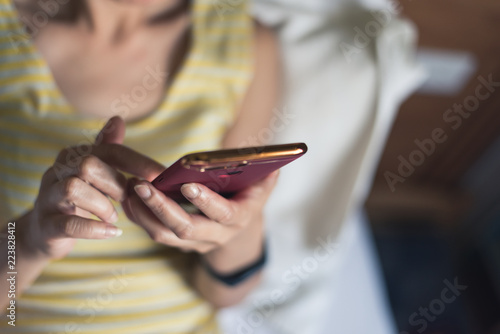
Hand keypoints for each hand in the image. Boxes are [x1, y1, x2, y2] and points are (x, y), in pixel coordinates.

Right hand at [21, 117, 163, 259]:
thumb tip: (118, 120)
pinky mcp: (47, 225)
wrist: (44, 232)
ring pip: (73, 188)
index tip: (160, 175)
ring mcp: (48, 198)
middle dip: (115, 183)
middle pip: (88, 165)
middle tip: (126, 198)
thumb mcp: (93, 173)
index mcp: (74, 156)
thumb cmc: (77, 199)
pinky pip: (69, 224)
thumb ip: (107, 149)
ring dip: (102, 205)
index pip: (110, 150)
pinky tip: (111, 231)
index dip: (137, 162)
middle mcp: (57, 171)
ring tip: (113, 216)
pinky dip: (94, 229)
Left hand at [122, 171, 278, 257]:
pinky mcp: (178, 242)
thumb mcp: (261, 187)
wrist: (239, 231)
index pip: (222, 214)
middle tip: (142, 185)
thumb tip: (273, 164)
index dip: (206, 201)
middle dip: (162, 208)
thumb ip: (266, 176)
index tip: (188, 184)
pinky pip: (155, 232)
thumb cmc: (248, 199)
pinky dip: (139, 216)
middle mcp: (215, 235)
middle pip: (185, 228)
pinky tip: (127, 197)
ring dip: (144, 213)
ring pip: (164, 235)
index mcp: (237, 219)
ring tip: (130, 188)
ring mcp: (195, 242)